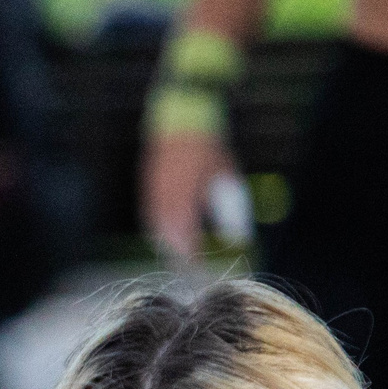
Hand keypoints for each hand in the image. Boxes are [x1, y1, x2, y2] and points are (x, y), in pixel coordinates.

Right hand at [142, 129, 236, 266]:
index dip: (193, 256)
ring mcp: (153, 192)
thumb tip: (239, 236)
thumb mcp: (227, 175)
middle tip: (191, 269)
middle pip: (168, 237)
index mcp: (186, 195)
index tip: (202, 268)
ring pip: (156, 228)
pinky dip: (158, 230)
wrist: (182, 120)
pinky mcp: (148, 187)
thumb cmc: (209, 146)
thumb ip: (231, 207)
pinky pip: (149, 216)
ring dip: (167, 244)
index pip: (187, 236)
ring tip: (179, 256)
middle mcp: (166, 197)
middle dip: (179, 255)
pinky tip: (166, 235)